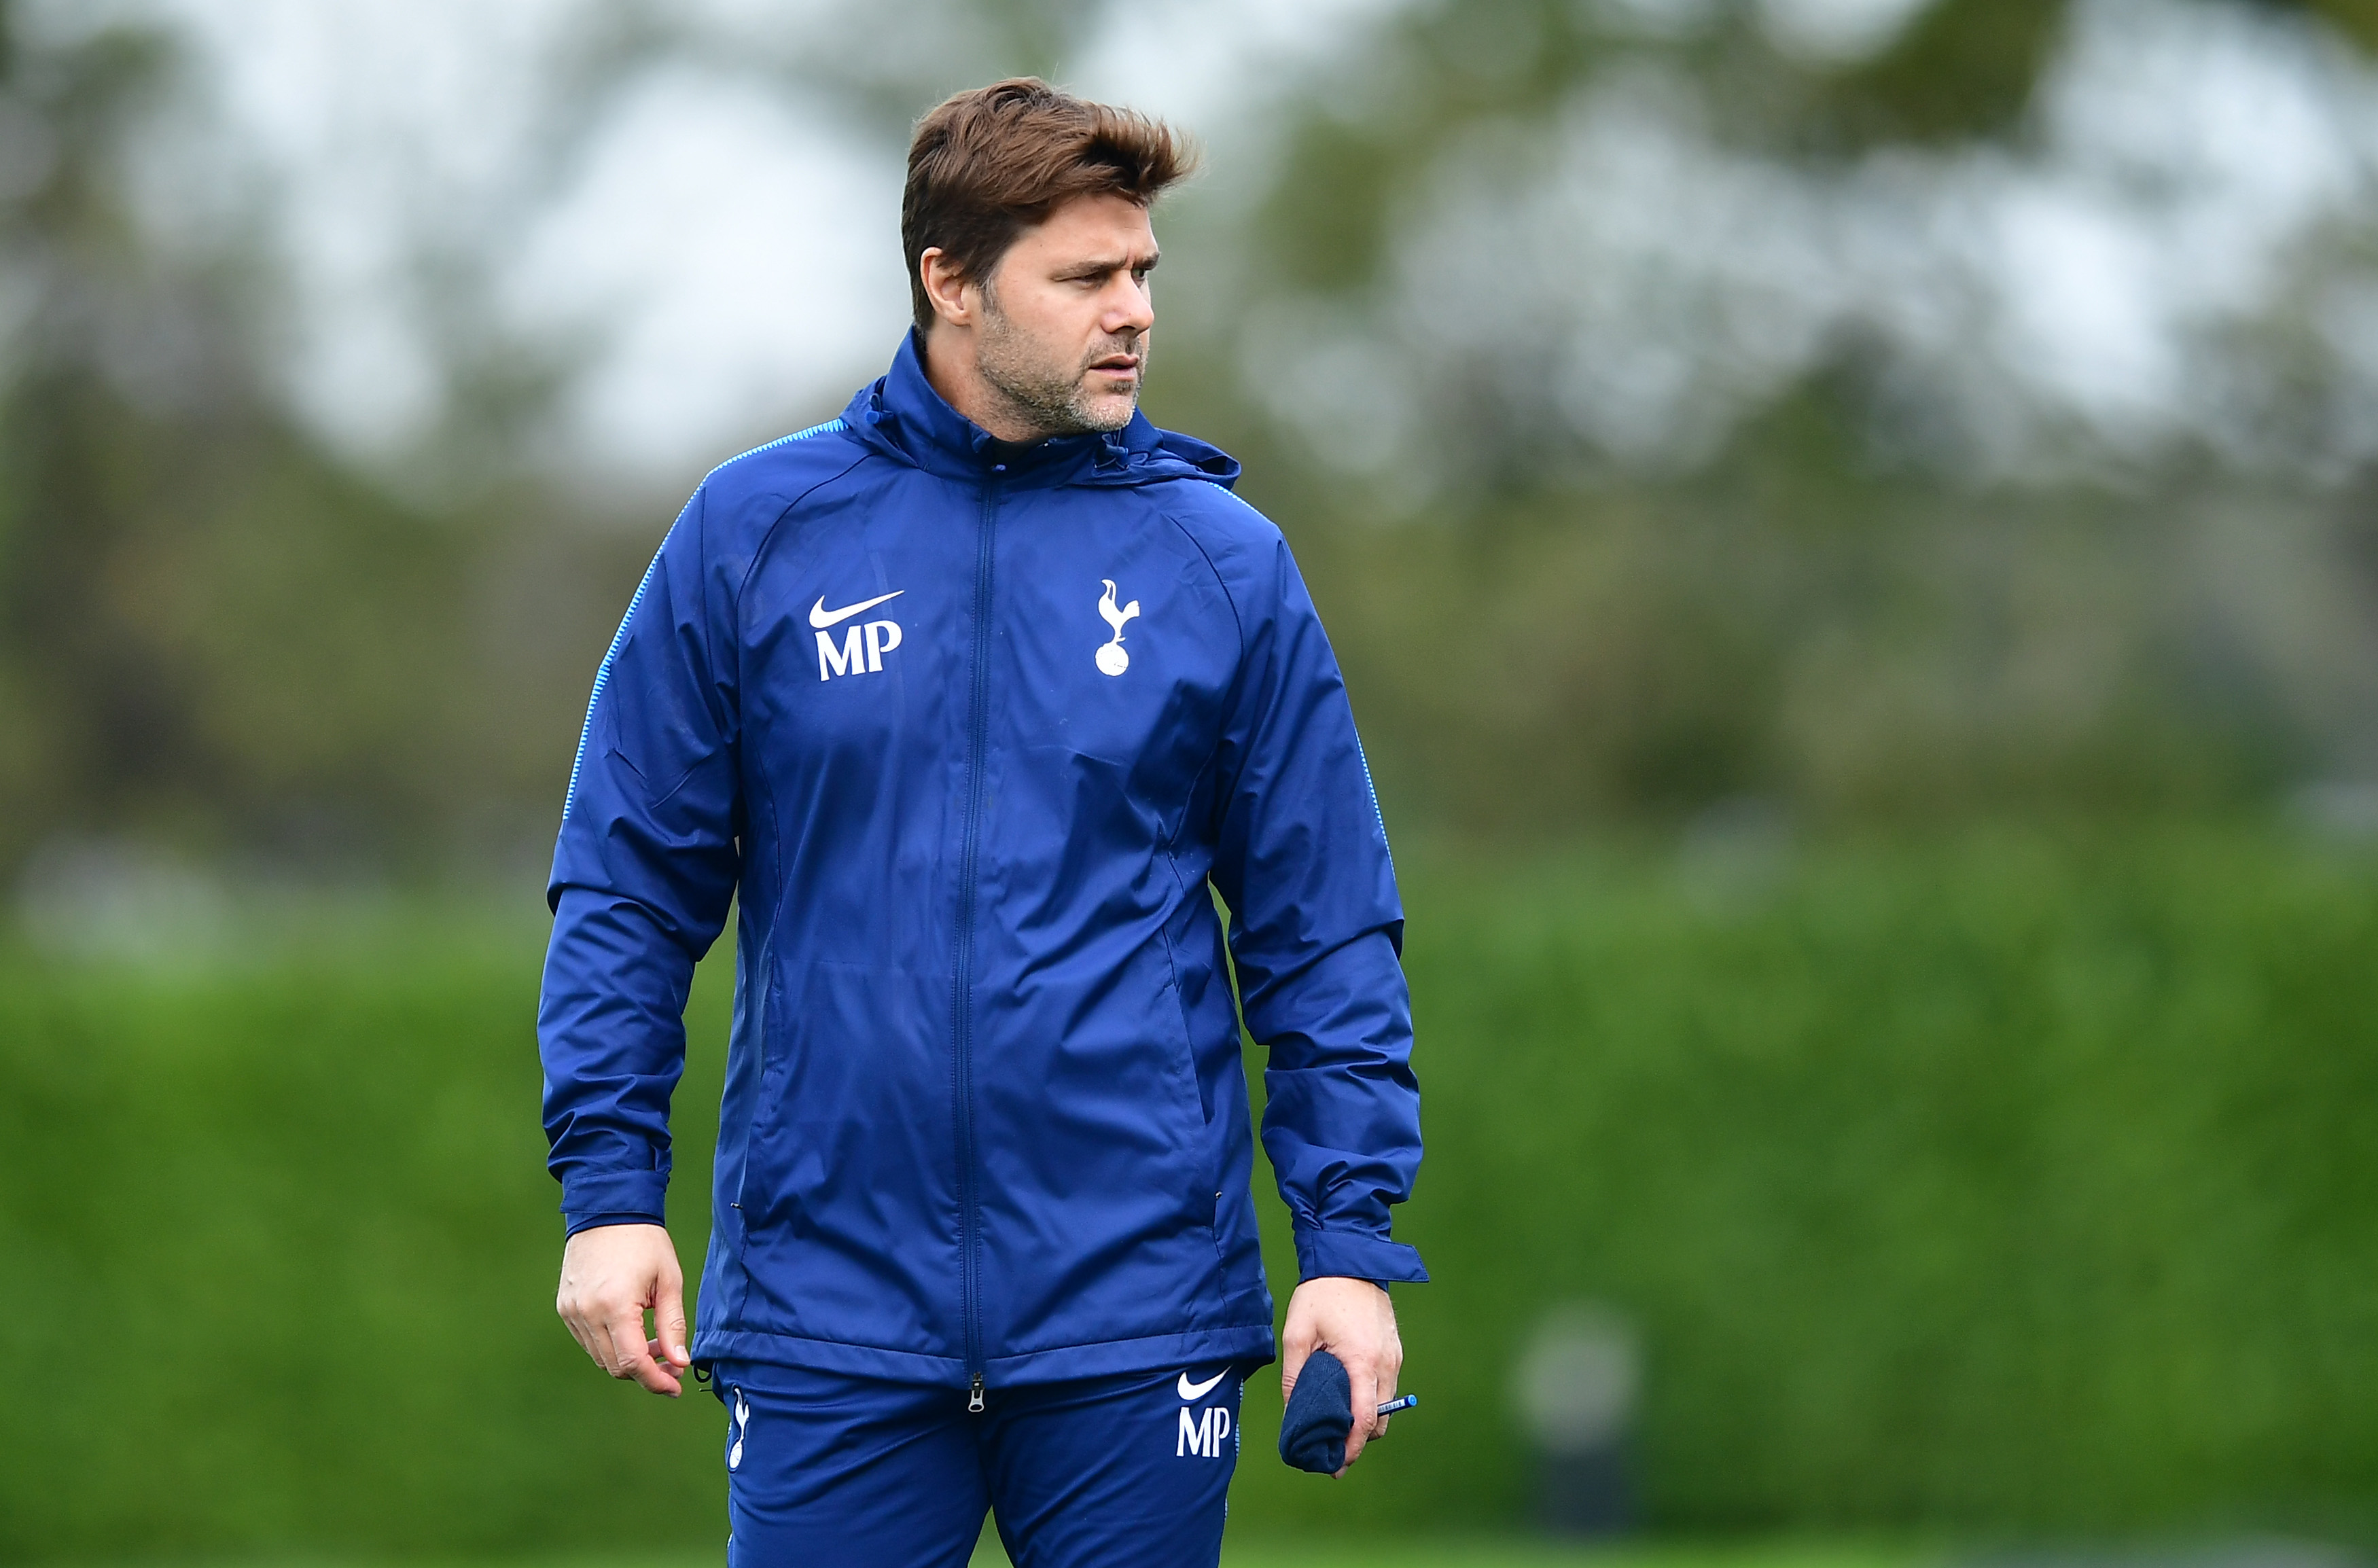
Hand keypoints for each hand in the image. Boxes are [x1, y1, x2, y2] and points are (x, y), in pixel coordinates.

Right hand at [556, 1222, 691, 1396]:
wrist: (608, 1209)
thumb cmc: (644, 1241)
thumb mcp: (668, 1281)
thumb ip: (673, 1326)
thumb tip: (680, 1363)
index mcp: (614, 1307)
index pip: (633, 1363)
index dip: (656, 1381)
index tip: (676, 1386)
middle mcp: (587, 1313)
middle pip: (615, 1366)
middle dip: (646, 1372)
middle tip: (672, 1362)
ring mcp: (571, 1312)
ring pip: (600, 1357)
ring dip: (628, 1359)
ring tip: (654, 1342)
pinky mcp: (565, 1308)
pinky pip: (588, 1341)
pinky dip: (610, 1345)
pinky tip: (630, 1329)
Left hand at [1281, 1277, 1401, 1475]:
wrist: (1349, 1258)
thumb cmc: (1321, 1293)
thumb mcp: (1297, 1333)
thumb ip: (1295, 1375)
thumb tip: (1293, 1411)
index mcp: (1363, 1362)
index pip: (1366, 1419)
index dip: (1352, 1446)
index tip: (1337, 1463)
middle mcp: (1386, 1363)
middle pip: (1381, 1419)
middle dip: (1359, 1439)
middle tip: (1332, 1450)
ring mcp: (1394, 1355)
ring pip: (1386, 1404)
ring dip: (1367, 1419)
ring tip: (1339, 1427)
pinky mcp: (1394, 1347)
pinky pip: (1386, 1385)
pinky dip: (1372, 1399)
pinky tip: (1350, 1399)